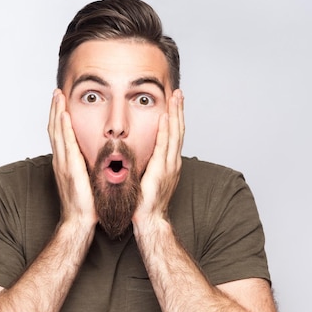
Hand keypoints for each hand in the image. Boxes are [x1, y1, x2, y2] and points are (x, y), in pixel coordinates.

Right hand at [47, 89, 97, 228]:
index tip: (61, 101)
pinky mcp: (69, 168)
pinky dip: (63, 128)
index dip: (58, 117)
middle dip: (54, 109)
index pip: (60, 134)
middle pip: (54, 128)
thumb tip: (99, 154)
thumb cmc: (85, 204)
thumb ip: (88, 165)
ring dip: (56, 112)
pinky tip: (63, 115)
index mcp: (65, 162)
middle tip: (56, 91)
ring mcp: (63, 164)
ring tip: (58, 95)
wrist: (79, 221)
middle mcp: (61, 160)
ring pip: (57, 132)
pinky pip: (66, 143)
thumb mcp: (87, 179)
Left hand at [133, 89, 184, 224]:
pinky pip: (164, 146)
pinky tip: (165, 118)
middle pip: (178, 129)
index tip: (173, 102)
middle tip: (178, 92)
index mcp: (169, 163)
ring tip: (176, 97)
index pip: (173, 135)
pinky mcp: (162, 170)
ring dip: (175, 114)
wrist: (148, 219)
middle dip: (178, 110)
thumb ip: (144, 163)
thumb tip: (133, 152)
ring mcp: (170, 165)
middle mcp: (173, 161)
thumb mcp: (145, 177)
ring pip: (175, 134)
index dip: (174, 117)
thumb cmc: (144, 203)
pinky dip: (166, 131)